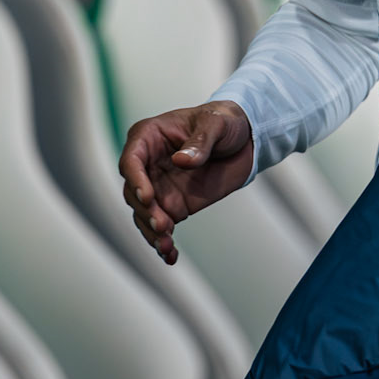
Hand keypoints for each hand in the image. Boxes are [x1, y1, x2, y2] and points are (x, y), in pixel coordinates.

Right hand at [119, 101, 253, 264]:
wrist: (246, 139)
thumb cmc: (225, 121)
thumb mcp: (216, 124)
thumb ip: (200, 142)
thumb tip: (181, 161)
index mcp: (149, 137)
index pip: (131, 160)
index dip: (136, 180)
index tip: (147, 197)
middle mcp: (148, 164)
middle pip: (133, 192)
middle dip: (145, 211)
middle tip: (163, 226)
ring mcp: (159, 187)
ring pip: (144, 215)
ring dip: (152, 232)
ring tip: (166, 246)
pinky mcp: (173, 206)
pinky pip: (162, 227)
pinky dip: (164, 243)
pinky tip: (170, 256)